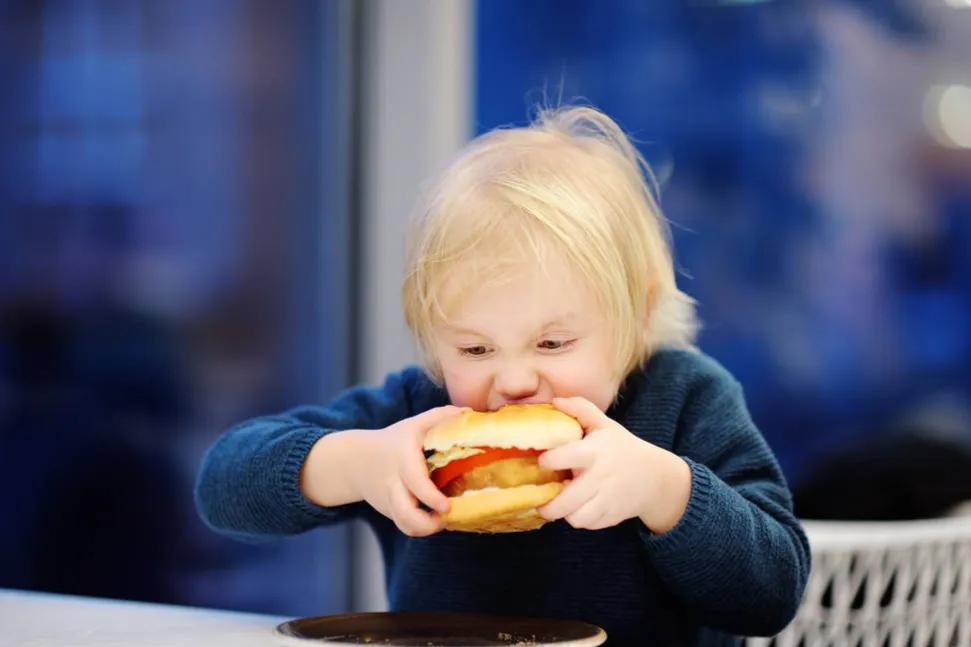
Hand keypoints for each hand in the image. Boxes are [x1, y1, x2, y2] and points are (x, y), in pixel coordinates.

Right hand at [348, 406, 464, 536]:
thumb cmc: (394, 441)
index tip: (446, 506)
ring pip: (405, 526)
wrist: (357, 461)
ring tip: (443, 521)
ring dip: (426, 529)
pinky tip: (435, 521)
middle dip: (427, 524)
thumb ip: (441, 417)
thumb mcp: (414, 424)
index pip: (414, 480)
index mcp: (403, 459)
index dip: (431, 497)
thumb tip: (470, 412)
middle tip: (447, 516)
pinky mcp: (392, 513)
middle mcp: (395, 483)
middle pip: (404, 513)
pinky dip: (421, 529)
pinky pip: (405, 527)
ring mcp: (392, 501)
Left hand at [537, 397, 690, 532]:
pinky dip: (579, 519)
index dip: (549, 460)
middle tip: (539, 499)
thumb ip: (581, 409)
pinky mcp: (611, 517)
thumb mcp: (605, 424)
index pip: (565, 457)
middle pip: (566, 501)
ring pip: (575, 518)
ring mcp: (607, 500)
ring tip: (558, 504)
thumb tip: (555, 401)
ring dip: (563, 514)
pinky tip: (576, 508)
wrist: (655, 477)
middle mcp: (600, 478)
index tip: (541, 461)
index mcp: (595, 452)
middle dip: (548, 505)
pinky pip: (587, 524)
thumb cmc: (622, 448)